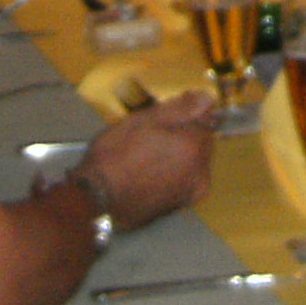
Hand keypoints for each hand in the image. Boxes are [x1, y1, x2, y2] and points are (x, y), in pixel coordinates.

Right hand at [85, 91, 218, 225]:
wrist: (97, 200)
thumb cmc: (115, 156)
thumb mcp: (143, 121)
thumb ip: (180, 109)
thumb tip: (208, 99)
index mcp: (194, 146)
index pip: (206, 118)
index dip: (186, 112)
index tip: (168, 113)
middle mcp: (201, 171)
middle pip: (202, 141)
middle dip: (184, 134)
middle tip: (154, 134)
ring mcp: (192, 192)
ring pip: (194, 160)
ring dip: (181, 153)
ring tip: (150, 154)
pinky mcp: (181, 206)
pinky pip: (186, 179)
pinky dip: (176, 172)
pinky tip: (152, 172)